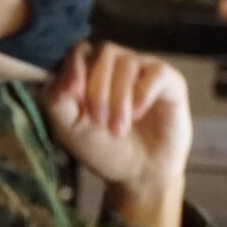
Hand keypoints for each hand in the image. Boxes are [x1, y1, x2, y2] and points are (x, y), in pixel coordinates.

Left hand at [45, 42, 192, 226]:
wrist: (140, 175)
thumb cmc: (104, 150)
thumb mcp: (70, 129)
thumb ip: (57, 101)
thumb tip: (60, 79)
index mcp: (90, 72)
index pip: (79, 51)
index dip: (74, 67)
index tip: (73, 94)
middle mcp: (117, 66)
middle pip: (104, 53)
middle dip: (98, 89)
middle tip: (99, 122)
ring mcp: (144, 71)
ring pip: (128, 62)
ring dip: (119, 98)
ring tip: (118, 129)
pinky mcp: (169, 82)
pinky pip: (156, 72)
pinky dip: (143, 92)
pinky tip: (138, 114)